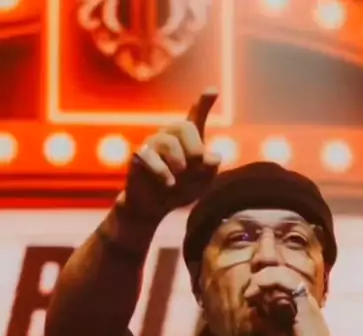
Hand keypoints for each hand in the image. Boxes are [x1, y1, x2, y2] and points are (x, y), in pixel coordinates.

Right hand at [122, 89, 220, 221]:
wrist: (154, 207)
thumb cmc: (180, 190)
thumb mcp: (202, 183)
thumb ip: (210, 169)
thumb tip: (215, 157)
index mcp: (187, 140)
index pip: (195, 117)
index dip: (204, 103)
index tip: (213, 91)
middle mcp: (169, 137)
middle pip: (183, 126)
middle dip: (194, 146)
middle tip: (197, 163)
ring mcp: (152, 144)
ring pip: (167, 141)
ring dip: (179, 161)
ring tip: (180, 174)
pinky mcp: (138, 157)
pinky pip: (150, 157)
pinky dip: (163, 172)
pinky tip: (169, 183)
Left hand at [245, 266, 342, 335]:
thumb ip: (267, 324)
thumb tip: (253, 312)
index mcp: (295, 304)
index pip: (277, 281)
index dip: (260, 280)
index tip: (248, 295)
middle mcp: (301, 298)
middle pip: (278, 271)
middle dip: (258, 277)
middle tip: (248, 295)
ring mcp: (304, 300)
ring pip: (282, 272)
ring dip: (262, 278)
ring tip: (251, 294)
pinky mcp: (305, 305)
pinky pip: (289, 282)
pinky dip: (271, 280)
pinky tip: (259, 289)